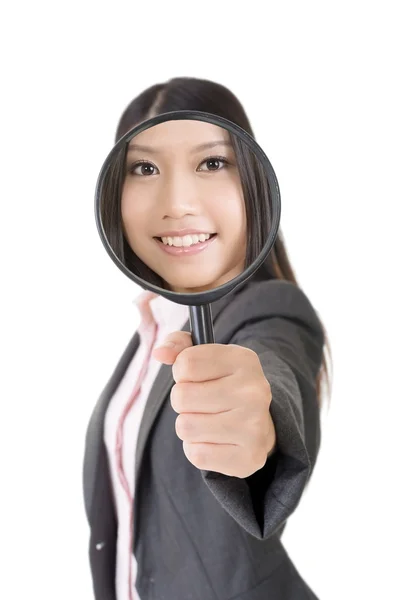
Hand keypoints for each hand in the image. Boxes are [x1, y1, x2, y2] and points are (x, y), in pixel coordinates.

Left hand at [152, 332, 275, 478]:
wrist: (258, 424)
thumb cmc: (223, 385)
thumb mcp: (205, 356)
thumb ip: (178, 346)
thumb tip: (159, 353)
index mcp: (244, 360)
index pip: (185, 364)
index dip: (181, 373)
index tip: (196, 377)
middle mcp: (255, 392)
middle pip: (181, 397)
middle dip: (183, 402)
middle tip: (202, 403)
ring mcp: (255, 426)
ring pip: (186, 427)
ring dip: (188, 426)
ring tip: (208, 421)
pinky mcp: (249, 458)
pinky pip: (196, 455)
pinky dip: (197, 449)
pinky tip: (215, 441)